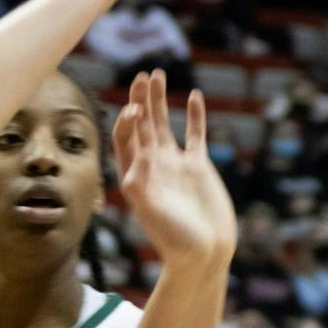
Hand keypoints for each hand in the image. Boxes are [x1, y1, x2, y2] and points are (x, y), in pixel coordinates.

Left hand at [113, 71, 236, 269]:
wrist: (203, 253)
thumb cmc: (174, 238)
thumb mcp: (151, 211)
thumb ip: (142, 183)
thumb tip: (139, 158)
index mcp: (134, 174)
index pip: (125, 137)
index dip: (127, 121)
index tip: (135, 108)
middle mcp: (152, 164)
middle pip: (141, 124)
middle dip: (140, 99)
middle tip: (142, 76)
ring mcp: (175, 164)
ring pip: (164, 124)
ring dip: (159, 100)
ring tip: (158, 75)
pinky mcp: (198, 167)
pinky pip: (194, 135)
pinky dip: (194, 116)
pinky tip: (194, 96)